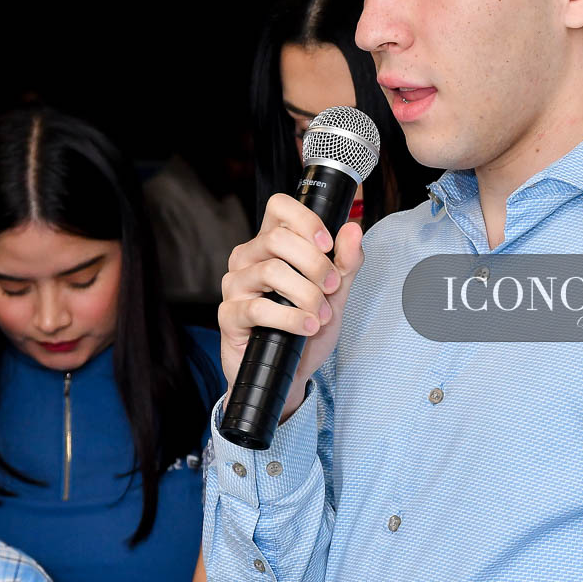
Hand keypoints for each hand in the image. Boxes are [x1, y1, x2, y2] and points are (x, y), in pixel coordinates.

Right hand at [219, 193, 363, 418]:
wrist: (290, 373)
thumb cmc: (307, 327)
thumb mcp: (335, 294)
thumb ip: (346, 262)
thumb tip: (353, 229)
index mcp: (272, 244)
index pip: (279, 208)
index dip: (306, 221)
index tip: (328, 244)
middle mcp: (248, 258)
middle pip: (278, 238)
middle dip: (315, 264)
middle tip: (332, 288)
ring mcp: (235, 285)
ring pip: (270, 271)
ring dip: (306, 294)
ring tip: (322, 316)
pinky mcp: (229, 315)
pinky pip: (258, 308)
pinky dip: (290, 318)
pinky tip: (307, 327)